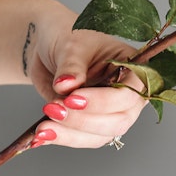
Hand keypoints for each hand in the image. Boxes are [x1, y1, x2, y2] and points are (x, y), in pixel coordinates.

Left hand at [28, 27, 146, 148]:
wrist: (47, 46)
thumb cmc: (68, 36)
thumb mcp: (71, 44)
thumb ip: (71, 66)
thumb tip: (66, 85)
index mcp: (133, 68)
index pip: (129, 93)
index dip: (102, 101)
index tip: (71, 99)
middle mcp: (127, 94)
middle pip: (118, 120)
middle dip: (84, 120)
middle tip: (53, 109)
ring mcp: (111, 111)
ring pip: (100, 135)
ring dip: (70, 134)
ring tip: (43, 127)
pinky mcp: (91, 123)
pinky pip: (82, 139)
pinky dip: (62, 139)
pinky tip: (41, 135)